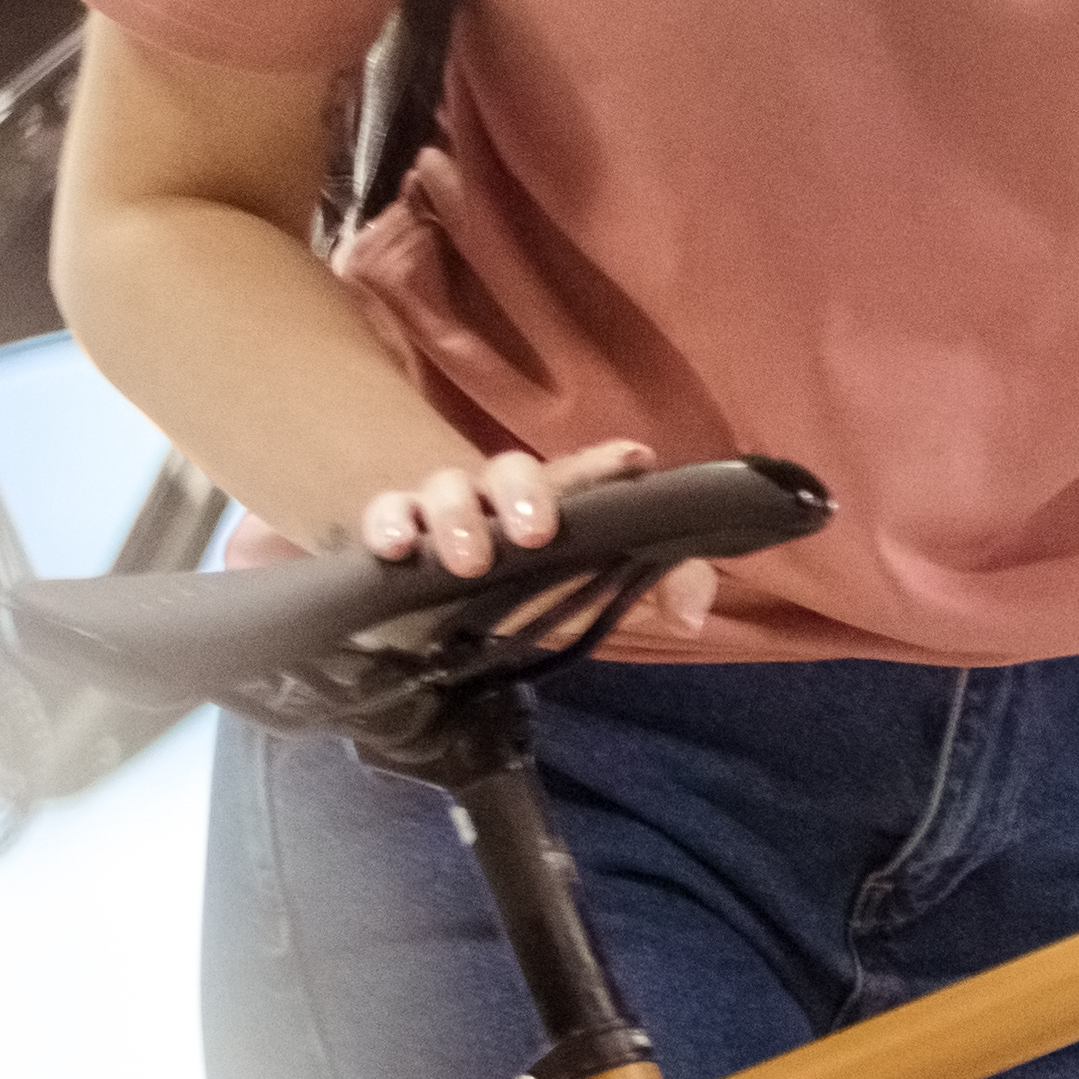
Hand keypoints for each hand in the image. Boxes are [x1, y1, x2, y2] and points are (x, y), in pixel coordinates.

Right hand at [336, 435, 723, 636]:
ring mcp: (447, 509)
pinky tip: (394, 549)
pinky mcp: (398, 532)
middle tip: (534, 535)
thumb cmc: (541, 586)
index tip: (634, 460)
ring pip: (445, 487)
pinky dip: (388, 524)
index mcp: (559, 500)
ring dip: (456, 516)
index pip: (588, 472)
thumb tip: (692, 615)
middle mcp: (502, 496)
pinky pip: (386, 513)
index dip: (608, 464)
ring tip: (467, 560)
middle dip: (523, 494)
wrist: (447, 617)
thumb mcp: (607, 592)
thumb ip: (668, 587)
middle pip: (511, 469)